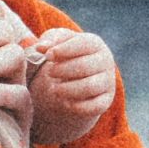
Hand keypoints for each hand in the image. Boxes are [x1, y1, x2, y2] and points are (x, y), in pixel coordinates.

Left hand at [26, 28, 115, 144]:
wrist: (80, 75)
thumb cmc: (68, 53)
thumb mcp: (59, 43)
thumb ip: (50, 41)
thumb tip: (40, 47)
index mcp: (95, 44)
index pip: (82, 44)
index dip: (63, 50)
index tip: (47, 56)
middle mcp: (105, 61)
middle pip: (84, 66)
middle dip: (63, 70)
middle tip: (49, 73)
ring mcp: (107, 82)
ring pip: (89, 87)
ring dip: (68, 89)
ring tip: (54, 89)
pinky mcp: (105, 100)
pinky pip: (94, 106)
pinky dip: (77, 106)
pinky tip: (64, 102)